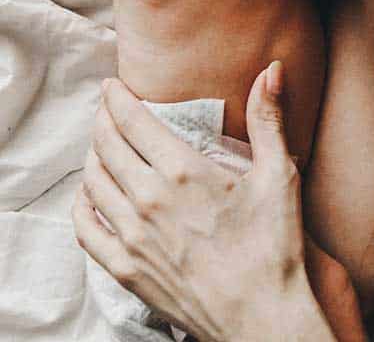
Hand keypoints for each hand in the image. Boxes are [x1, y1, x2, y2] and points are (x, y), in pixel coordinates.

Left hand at [73, 65, 359, 341]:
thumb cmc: (273, 246)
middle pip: (106, 146)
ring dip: (92, 155)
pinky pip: (85, 228)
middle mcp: (148, 200)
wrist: (261, 318)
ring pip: (93, 182)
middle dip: (102, 120)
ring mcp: (132, 237)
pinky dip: (81, 202)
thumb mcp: (279, 174)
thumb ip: (269, 118)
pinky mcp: (125, 269)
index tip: (111, 85)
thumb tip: (273, 69)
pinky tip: (89, 194)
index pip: (133, 121)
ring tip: (100, 144)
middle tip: (106, 107)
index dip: (117, 98)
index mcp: (183, 172)